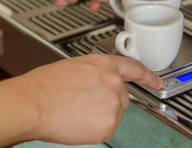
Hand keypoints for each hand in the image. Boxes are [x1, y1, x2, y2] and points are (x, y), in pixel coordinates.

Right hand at [0, 54, 163, 145]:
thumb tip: (103, 83)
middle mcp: (114, 83)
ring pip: (114, 114)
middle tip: (85, 102)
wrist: (32, 104)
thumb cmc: (46, 86)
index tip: (157, 82)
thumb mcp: (77, 67)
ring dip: (100, 115)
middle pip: (123, 97)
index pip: (136, 69)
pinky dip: (95, 128)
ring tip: (77, 111)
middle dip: (108, 101)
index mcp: (106, 65)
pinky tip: (78, 121)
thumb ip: (98, 73)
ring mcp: (113, 105)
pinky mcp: (108, 125)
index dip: (149, 77)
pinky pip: (106, 128)